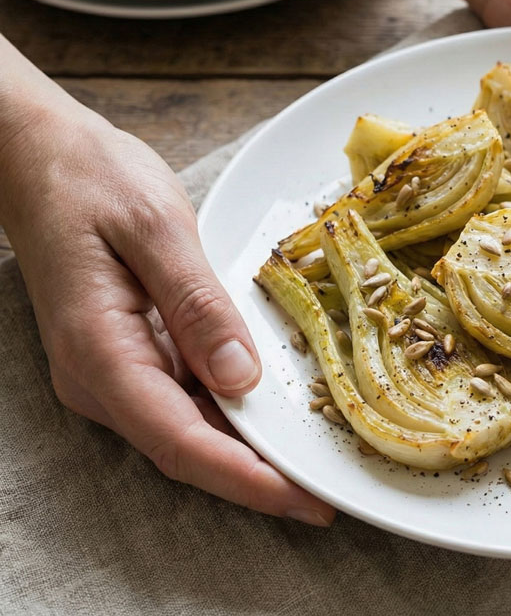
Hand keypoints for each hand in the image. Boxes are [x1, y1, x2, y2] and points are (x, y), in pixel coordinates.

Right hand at [0, 81, 334, 525]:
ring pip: (189, 431)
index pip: (180, 440)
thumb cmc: (90, 179)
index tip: (303, 499)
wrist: (38, 156)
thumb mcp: (155, 227)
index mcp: (100, 351)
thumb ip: (197, 305)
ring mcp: (113, 371)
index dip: (246, 478)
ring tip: (318, 461)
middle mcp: (100, 378)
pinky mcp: (132, 355)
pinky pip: (187, 400)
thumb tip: (240, 378)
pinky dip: (234, 414)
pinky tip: (280, 412)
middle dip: (258, 479)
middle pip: (187, 449)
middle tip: (327, 494)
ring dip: (250, 452)